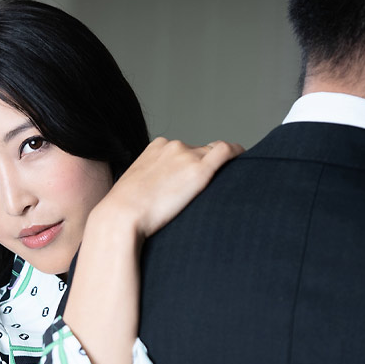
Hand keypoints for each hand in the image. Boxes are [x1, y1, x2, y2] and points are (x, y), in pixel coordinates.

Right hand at [95, 137, 243, 238]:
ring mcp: (186, 156)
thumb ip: (152, 182)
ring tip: (227, 185)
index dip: (193, 163)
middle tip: (211, 189)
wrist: (120, 217)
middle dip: (207, 167)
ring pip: (214, 154)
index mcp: (156, 147)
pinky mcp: (198, 171)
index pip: (184, 149)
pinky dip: (238, 154)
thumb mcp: (135, 187)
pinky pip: (226, 152)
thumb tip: (163, 193)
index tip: (197, 179)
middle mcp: (173, 146)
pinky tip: (244, 162)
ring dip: (221, 167)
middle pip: (201, 151)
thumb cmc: (123, 212)